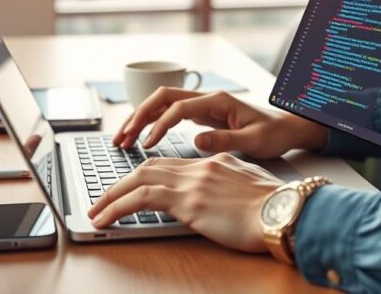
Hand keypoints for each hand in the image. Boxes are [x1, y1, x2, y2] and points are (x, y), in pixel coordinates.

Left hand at [87, 153, 282, 251]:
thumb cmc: (276, 208)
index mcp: (216, 162)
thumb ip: (229, 185)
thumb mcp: (250, 189)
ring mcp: (192, 182)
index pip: (171, 164)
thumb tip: (219, 198)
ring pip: (139, 179)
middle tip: (103, 198)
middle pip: (150, 167)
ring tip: (96, 211)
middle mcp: (200, 167)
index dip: (147, 174)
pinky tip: (105, 219)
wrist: (285, 211)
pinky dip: (117, 207)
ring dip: (112, 196)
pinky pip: (141, 199)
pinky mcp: (187, 202)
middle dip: (122, 183)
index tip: (132, 186)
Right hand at [112, 87, 327, 158]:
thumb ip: (225, 140)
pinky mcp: (202, 116)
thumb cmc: (274, 133)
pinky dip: (152, 124)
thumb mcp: (254, 140)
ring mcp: (203, 106)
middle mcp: (207, 99)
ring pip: (162, 105)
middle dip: (138, 116)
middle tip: (121, 138)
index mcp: (218, 101)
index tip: (147, 144)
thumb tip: (197, 140)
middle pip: (162, 99)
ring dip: (140, 119)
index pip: (178, 108)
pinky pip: (170, 115)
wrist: (288, 128)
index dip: (159, 125)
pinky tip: (141, 138)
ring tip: (122, 139)